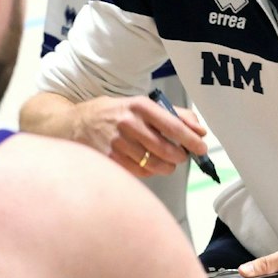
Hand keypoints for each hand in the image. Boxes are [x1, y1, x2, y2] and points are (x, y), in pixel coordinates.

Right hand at [69, 96, 207, 178]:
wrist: (75, 124)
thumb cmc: (112, 114)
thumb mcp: (140, 105)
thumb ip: (172, 114)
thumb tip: (199, 129)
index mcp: (140, 106)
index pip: (173, 125)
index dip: (191, 139)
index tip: (202, 147)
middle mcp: (128, 123)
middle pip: (165, 148)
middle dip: (179, 156)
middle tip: (182, 157)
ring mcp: (117, 142)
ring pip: (154, 163)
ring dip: (166, 166)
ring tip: (167, 163)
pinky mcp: (110, 159)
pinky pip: (139, 171)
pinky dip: (149, 171)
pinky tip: (148, 165)